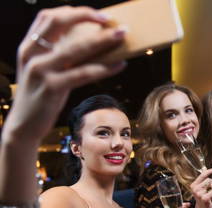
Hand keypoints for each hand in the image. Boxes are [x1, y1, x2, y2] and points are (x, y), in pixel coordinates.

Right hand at [4, 6, 125, 142]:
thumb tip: (89, 42)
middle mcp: (32, 54)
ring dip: (103, 39)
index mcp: (29, 47)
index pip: (48, 17)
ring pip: (77, 48)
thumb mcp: (43, 71)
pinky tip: (120, 65)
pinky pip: (84, 73)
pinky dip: (104, 67)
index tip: (96, 14)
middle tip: (112, 21)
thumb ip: (57, 55)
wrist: (24, 125)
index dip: (73, 12)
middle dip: (88, 17)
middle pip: (60, 23)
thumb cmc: (40, 96)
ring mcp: (41, 70)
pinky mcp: (52, 87)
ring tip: (122, 36)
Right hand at [190, 168, 211, 207]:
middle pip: (209, 180)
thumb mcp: (202, 188)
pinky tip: (211, 198)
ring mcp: (199, 193)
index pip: (202, 175)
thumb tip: (206, 169)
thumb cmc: (203, 199)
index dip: (209, 171)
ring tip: (211, 194)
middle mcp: (195, 188)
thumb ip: (204, 180)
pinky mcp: (204, 198)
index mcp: (194, 185)